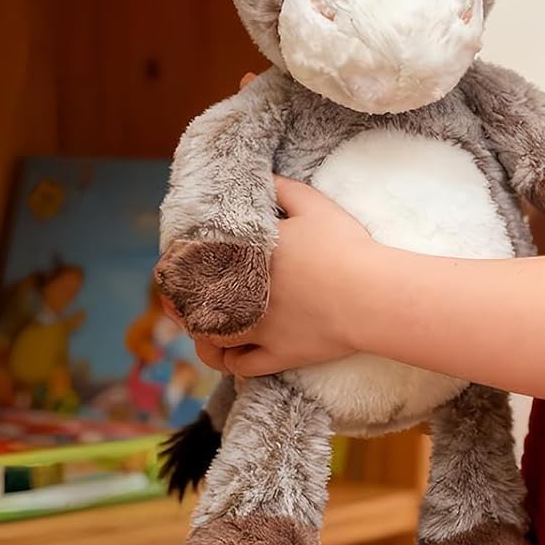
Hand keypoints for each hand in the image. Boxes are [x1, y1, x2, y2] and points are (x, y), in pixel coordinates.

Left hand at [177, 176, 376, 377]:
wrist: (371, 295)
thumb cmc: (345, 247)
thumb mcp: (314, 205)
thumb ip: (282, 188)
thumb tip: (262, 177)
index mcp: (249, 257)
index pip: (198, 262)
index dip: (180, 266)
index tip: (173, 265)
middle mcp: (245, 295)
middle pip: (197, 304)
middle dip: (180, 304)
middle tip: (172, 303)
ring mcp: (260, 329)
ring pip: (214, 339)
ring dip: (201, 335)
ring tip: (199, 330)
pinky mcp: (279, 354)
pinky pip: (242, 366)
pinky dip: (229, 362)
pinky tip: (226, 355)